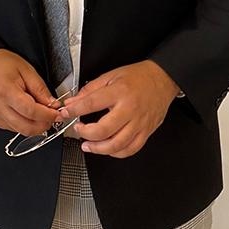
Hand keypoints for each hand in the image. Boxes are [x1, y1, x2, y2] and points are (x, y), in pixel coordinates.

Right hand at [0, 49, 62, 135]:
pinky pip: (11, 128)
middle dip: (43, 125)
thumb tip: (53, 105)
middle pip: (26, 127)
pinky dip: (22, 124)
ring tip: (40, 113)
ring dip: (33, 126)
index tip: (57, 114)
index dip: (47, 116)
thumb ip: (40, 89)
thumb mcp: (27, 70)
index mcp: (6, 92)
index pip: (31, 112)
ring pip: (19, 130)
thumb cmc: (2, 64)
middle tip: (52, 117)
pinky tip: (26, 114)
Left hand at [60, 60, 179, 157]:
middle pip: (103, 130)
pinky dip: (116, 153)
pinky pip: (131, 149)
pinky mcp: (146, 132)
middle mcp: (130, 109)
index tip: (65, 113)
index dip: (74, 110)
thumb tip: (73, 101)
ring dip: (98, 148)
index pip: (91, 104)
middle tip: (78, 129)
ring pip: (116, 145)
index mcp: (119, 92)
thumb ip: (90, 90)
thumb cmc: (138, 77)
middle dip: (85, 133)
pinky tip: (107, 149)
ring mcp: (139, 123)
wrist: (163, 79)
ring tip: (88, 145)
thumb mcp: (111, 76)